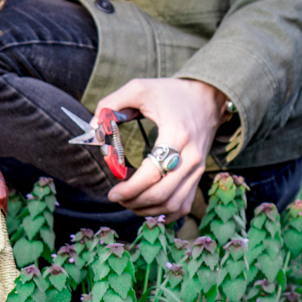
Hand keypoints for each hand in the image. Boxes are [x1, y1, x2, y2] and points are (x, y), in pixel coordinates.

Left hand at [97, 78, 227, 220]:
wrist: (208, 97)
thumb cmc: (171, 93)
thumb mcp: (139, 88)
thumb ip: (110, 104)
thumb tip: (93, 129)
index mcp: (176, 135)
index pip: (152, 174)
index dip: (129, 189)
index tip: (112, 192)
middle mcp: (190, 157)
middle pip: (162, 195)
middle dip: (134, 202)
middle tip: (116, 197)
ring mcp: (198, 169)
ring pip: (173, 205)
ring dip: (147, 210)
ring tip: (129, 201)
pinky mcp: (199, 176)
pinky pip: (184, 206)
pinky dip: (164, 213)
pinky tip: (147, 207)